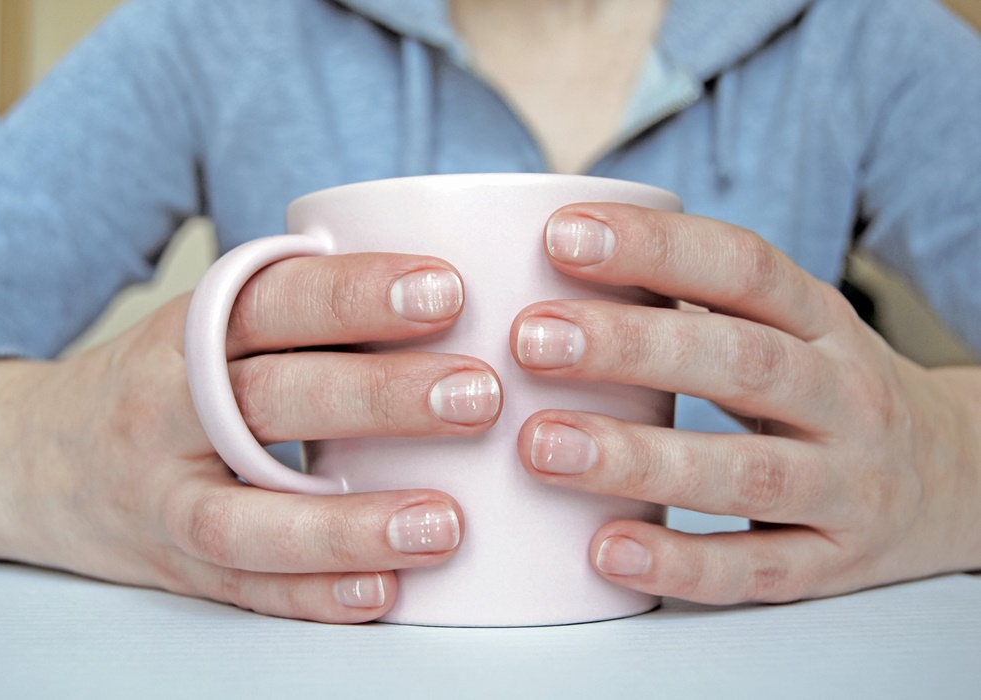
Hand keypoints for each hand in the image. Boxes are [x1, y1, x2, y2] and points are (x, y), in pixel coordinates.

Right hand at [0, 253, 499, 621]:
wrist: (31, 459)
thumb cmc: (163, 383)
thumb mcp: (207, 328)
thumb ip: (298, 315)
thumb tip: (452, 293)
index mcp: (189, 334)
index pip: (274, 301)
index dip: (356, 293)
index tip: (447, 291)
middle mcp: (168, 411)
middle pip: (272, 399)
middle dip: (377, 396)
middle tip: (478, 395)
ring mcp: (164, 499)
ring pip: (249, 519)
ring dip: (348, 524)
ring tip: (443, 524)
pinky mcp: (174, 568)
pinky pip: (244, 590)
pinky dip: (313, 597)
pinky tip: (383, 593)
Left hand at [512, 203, 980, 603]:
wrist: (959, 478)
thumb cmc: (829, 391)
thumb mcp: (791, 332)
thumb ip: (700, 309)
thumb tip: (558, 272)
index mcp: (822, 323)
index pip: (744, 267)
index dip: (655, 246)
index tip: (561, 237)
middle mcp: (844, 396)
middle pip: (742, 362)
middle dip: (631, 348)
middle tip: (531, 340)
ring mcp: (848, 486)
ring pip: (747, 473)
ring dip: (640, 460)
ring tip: (542, 445)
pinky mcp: (833, 563)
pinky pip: (757, 570)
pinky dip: (682, 563)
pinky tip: (608, 550)